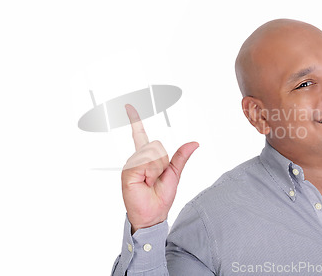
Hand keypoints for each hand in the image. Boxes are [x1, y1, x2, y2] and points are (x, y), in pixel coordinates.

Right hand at [122, 104, 198, 233]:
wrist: (153, 215)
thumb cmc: (160, 197)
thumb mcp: (174, 174)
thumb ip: (181, 157)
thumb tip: (194, 143)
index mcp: (147, 158)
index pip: (140, 135)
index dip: (135, 120)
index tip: (129, 106)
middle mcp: (137, 159)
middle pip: (155, 145)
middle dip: (162, 162)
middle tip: (156, 178)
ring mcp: (131, 165)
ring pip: (151, 154)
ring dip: (156, 169)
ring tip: (150, 181)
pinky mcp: (128, 171)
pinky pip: (145, 163)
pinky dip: (150, 173)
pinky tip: (145, 182)